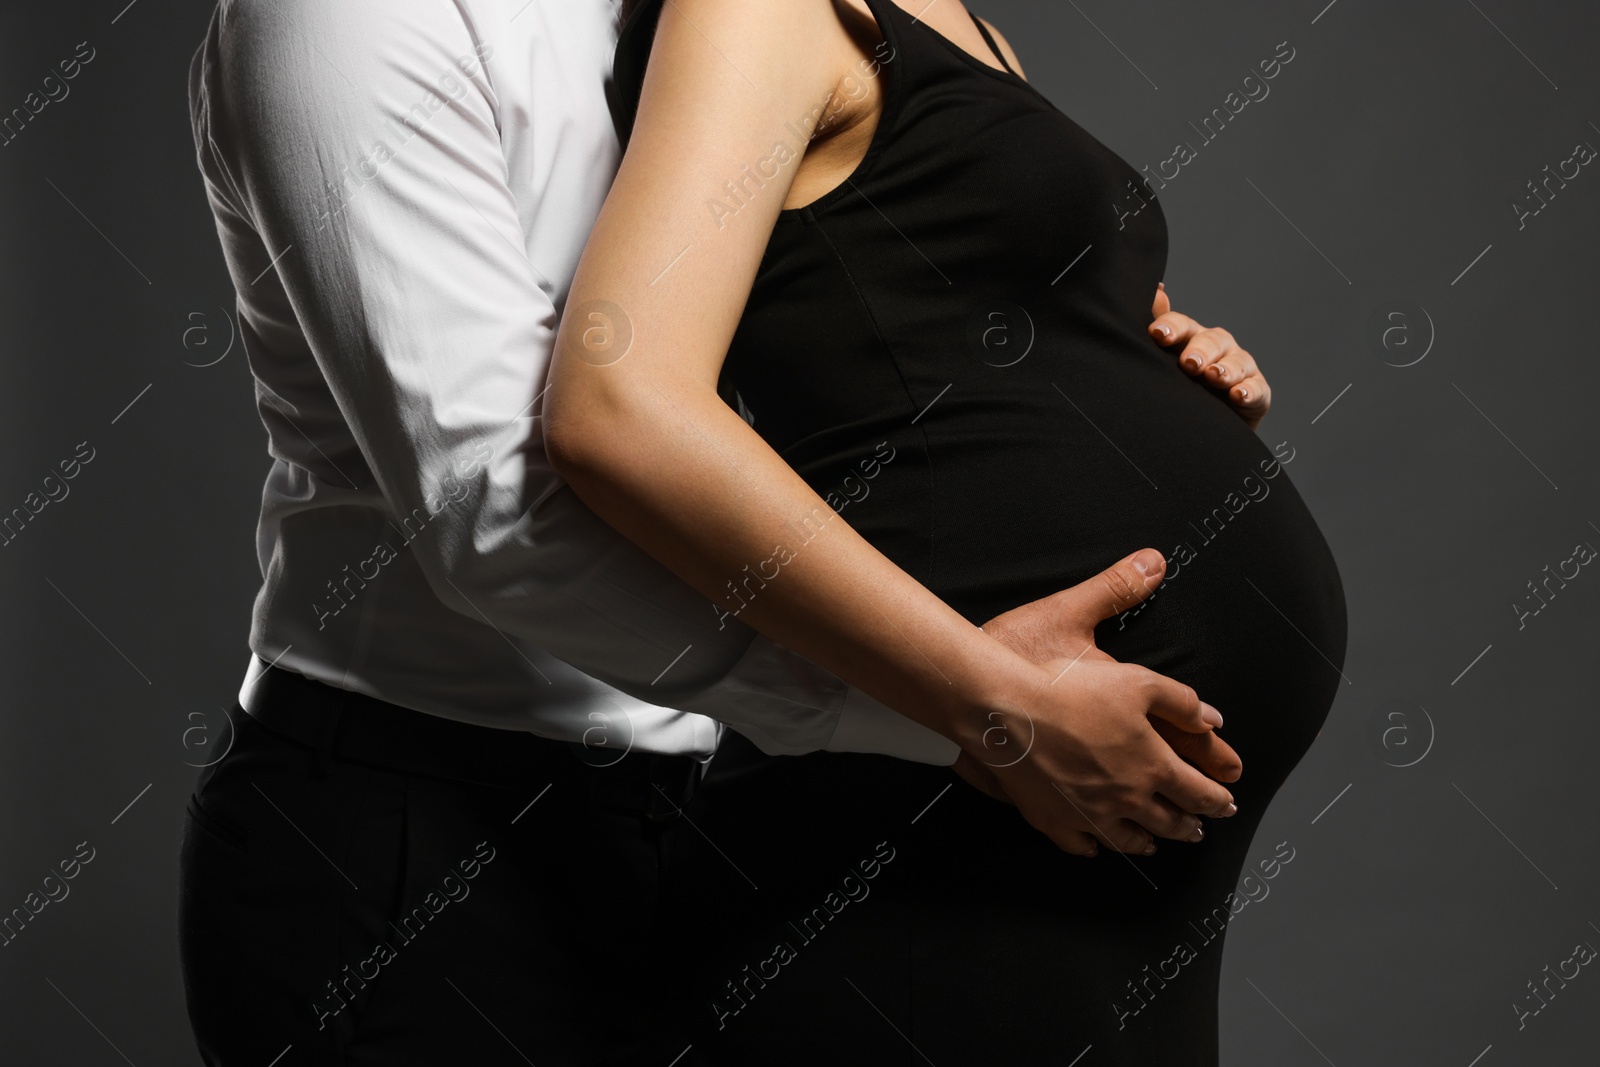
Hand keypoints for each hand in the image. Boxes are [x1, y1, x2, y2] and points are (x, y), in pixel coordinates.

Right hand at [951, 548, 1241, 856]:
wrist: (1010, 712)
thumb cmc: (1071, 691)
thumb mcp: (1139, 682)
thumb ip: (1182, 702)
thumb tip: (1213, 719)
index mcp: (1153, 767)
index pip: (1198, 793)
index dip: (1217, 800)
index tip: (1226, 804)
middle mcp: (1126, 800)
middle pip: (1168, 823)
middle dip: (1190, 827)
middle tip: (1199, 829)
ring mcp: (1089, 816)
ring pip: (1128, 841)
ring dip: (1149, 843)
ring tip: (1156, 844)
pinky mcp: (1054, 821)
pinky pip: (1080, 845)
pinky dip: (1093, 849)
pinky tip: (1096, 847)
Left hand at [1148, 283, 1270, 429]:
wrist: (1201, 424)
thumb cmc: (1180, 385)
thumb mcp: (1163, 359)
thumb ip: (1160, 328)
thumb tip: (1156, 290)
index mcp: (1191, 337)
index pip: (1181, 325)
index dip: (1171, 327)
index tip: (1157, 334)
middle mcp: (1218, 348)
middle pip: (1211, 341)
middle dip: (1200, 350)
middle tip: (1188, 363)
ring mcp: (1240, 368)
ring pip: (1236, 362)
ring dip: (1226, 370)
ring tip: (1214, 376)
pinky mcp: (1256, 392)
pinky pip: (1256, 389)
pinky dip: (1249, 392)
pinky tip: (1239, 395)